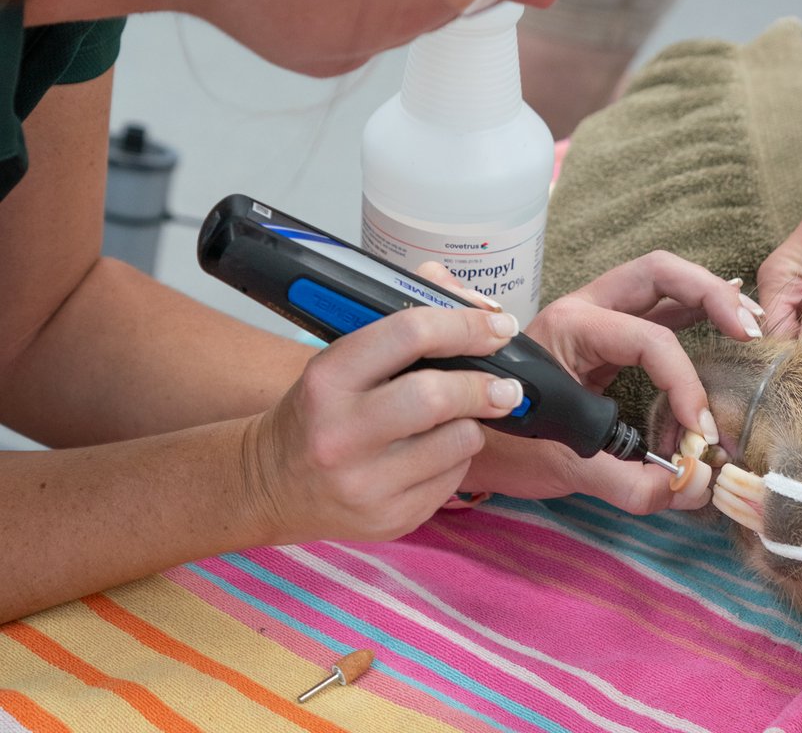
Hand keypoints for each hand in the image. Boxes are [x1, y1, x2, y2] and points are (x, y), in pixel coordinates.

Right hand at [242, 305, 527, 544]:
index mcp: (328, 378)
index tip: (498, 327)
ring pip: (457, 442)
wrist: (270, 485)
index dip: (465, 325)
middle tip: (508, 385)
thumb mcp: (340, 359)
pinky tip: (438, 452)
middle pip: (437, 396)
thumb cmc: (319, 410)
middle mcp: (341, 433)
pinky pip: (453, 481)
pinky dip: (458, 459)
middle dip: (484, 386)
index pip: (409, 333)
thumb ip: (402, 324)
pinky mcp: (388, 520)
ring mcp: (364, 484)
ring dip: (474, 425)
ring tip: (464, 418)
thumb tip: (475, 305)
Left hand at [424, 253, 761, 514]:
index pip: (649, 339)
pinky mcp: (608, 336)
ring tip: (749, 329)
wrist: (461, 436)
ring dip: (709, 299)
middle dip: (710, 293)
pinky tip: (724, 334)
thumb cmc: (502, 443)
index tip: (701, 433)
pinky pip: (660, 312)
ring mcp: (598, 316)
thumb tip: (692, 489)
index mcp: (571, 327)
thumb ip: (628, 483)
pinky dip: (696, 318)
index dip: (684, 383)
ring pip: (663, 283)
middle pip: (659, 272)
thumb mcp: (562, 467)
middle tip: (749, 331)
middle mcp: (586, 308)